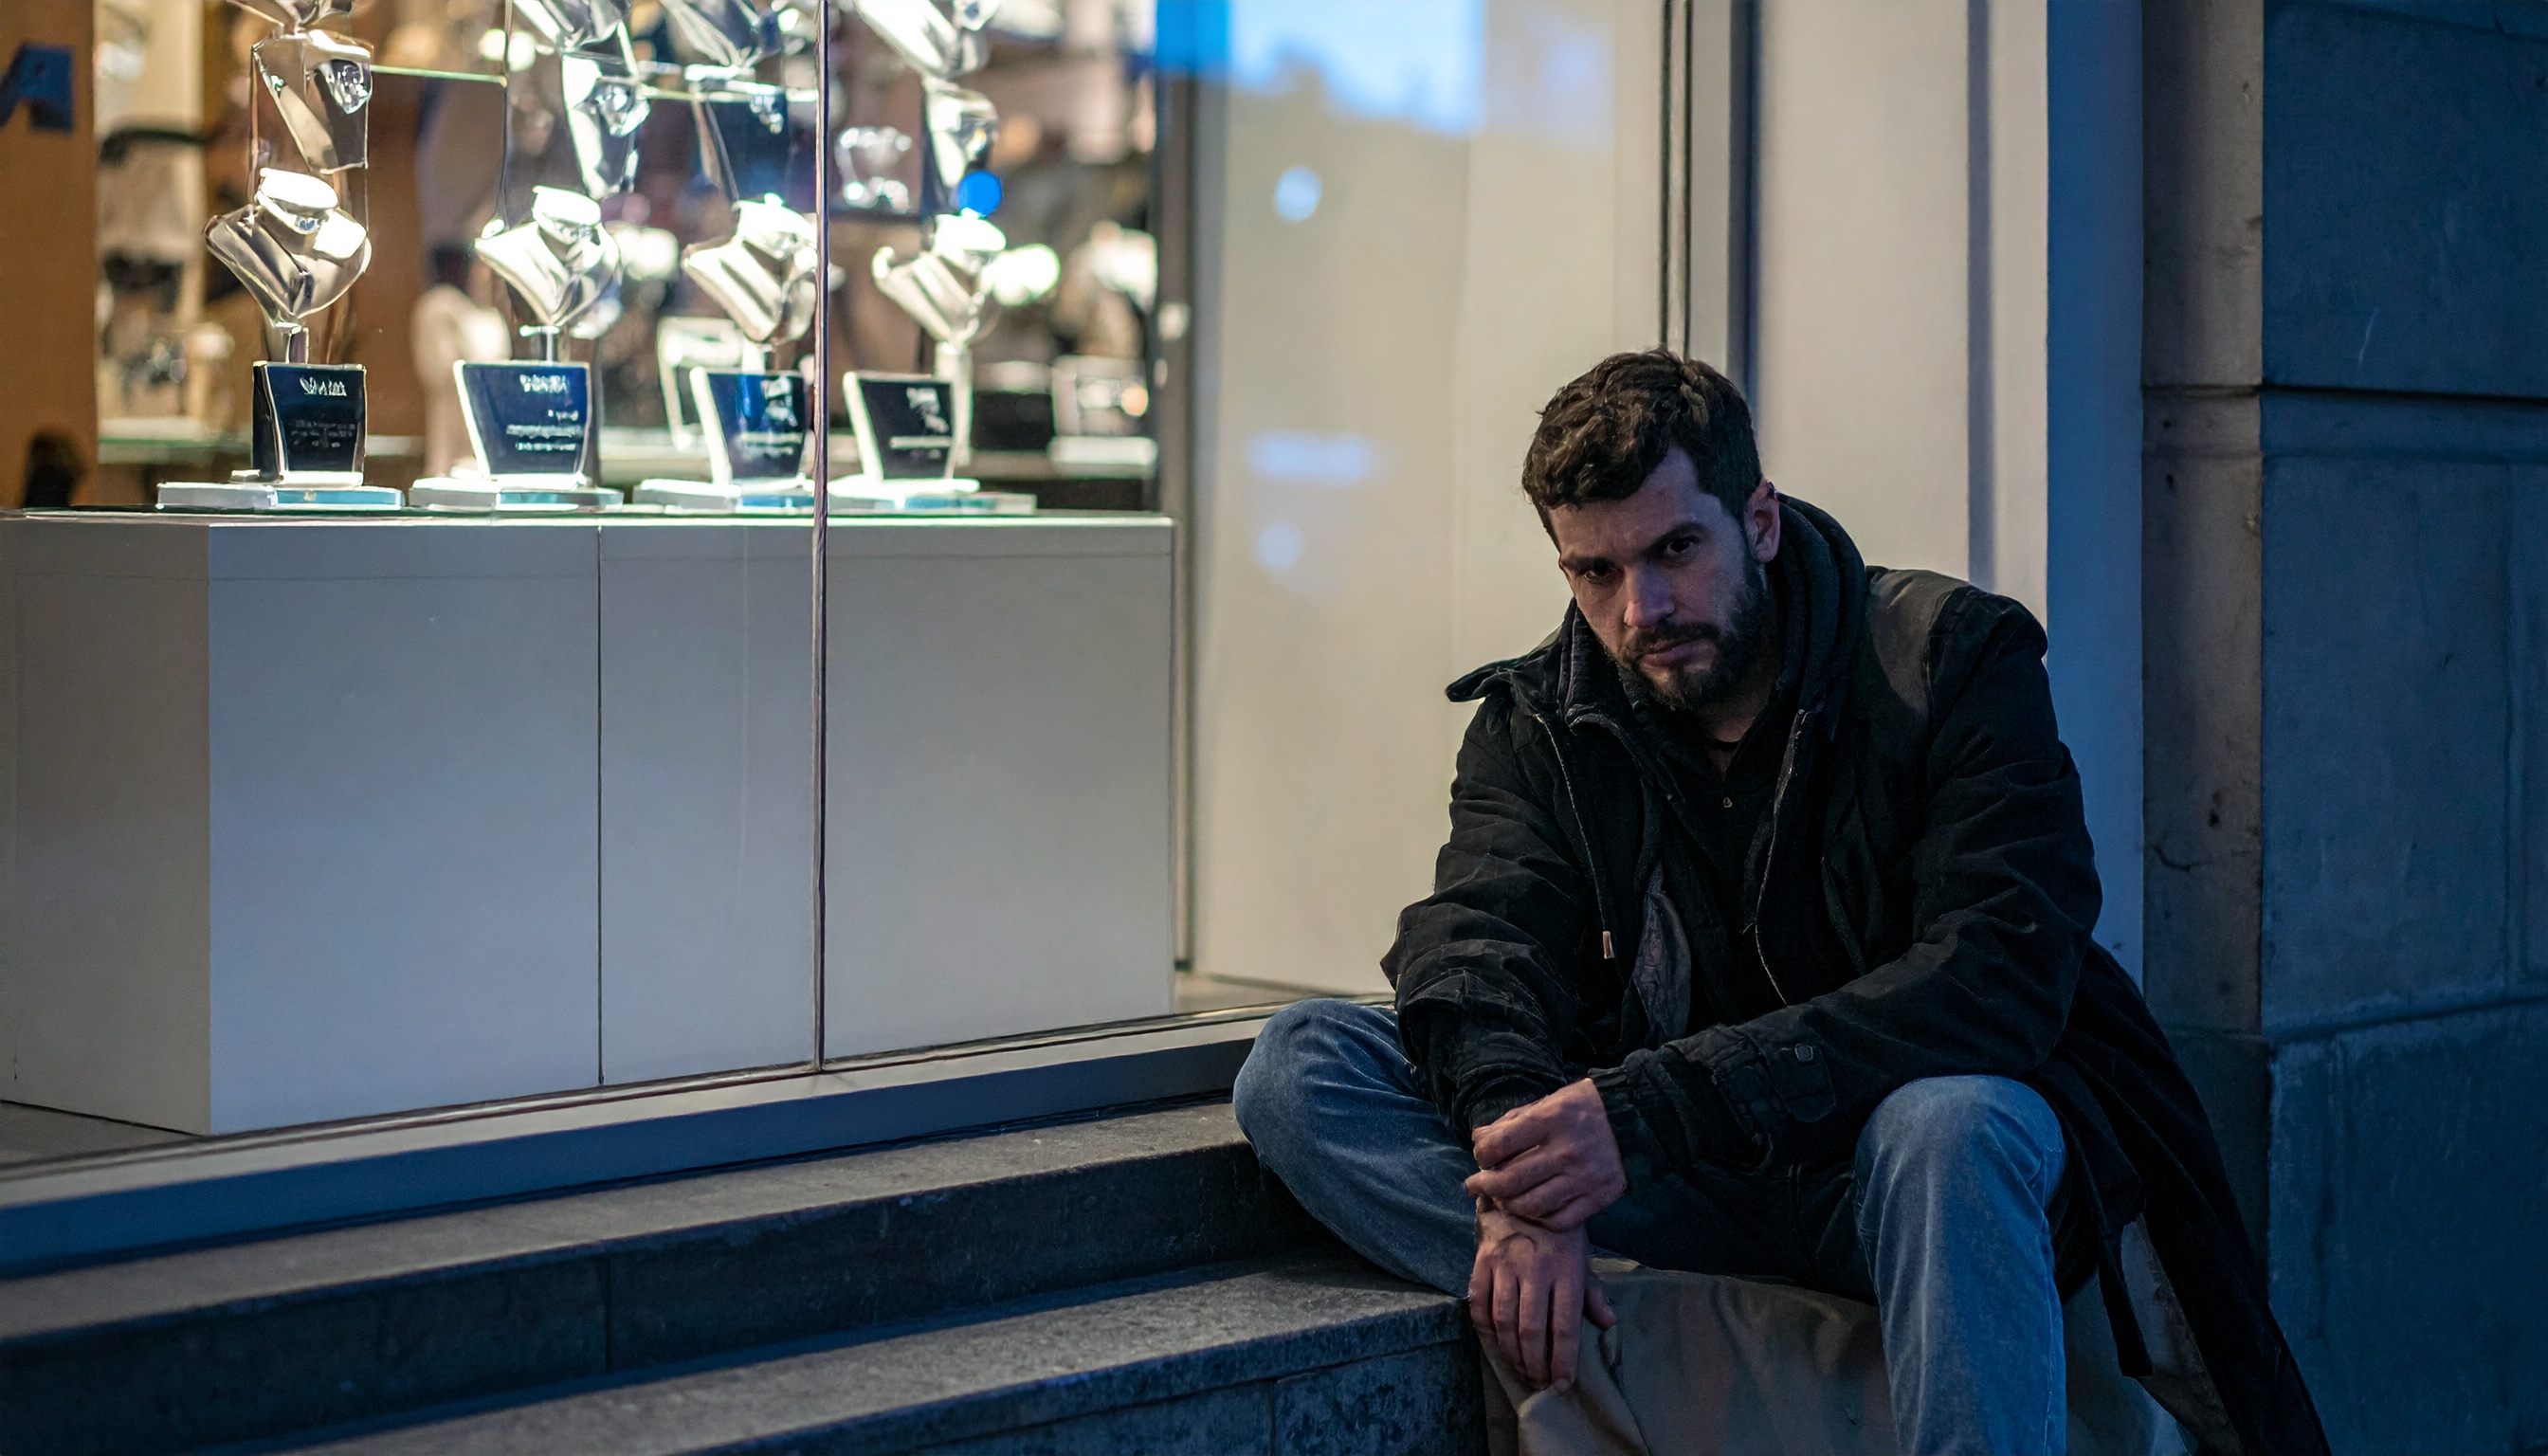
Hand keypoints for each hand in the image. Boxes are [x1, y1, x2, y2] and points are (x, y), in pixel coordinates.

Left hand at [1464, 1079, 1627, 1229]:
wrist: (1634, 1120)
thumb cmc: (1582, 1109)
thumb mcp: (1546, 1103)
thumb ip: (1511, 1122)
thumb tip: (1478, 1139)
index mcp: (1552, 1119)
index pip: (1499, 1145)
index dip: (1481, 1154)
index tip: (1481, 1156)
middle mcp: (1568, 1150)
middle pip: (1511, 1181)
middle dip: (1485, 1186)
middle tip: (1475, 1186)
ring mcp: (1585, 1178)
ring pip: (1531, 1206)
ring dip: (1508, 1206)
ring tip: (1501, 1199)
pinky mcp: (1598, 1198)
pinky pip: (1559, 1221)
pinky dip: (1539, 1219)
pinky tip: (1531, 1209)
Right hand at [1469, 1200, 1616, 1390]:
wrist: (1522, 1192)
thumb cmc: (1557, 1231)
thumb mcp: (1582, 1256)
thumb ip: (1593, 1292)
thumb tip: (1607, 1324)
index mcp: (1565, 1269)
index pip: (1565, 1326)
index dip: (1563, 1360)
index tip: (1562, 1384)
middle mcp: (1535, 1268)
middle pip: (1532, 1329)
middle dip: (1535, 1364)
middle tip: (1537, 1383)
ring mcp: (1505, 1264)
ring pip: (1504, 1321)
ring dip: (1511, 1353)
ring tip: (1519, 1371)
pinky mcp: (1482, 1261)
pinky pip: (1479, 1304)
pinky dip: (1485, 1331)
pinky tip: (1495, 1346)